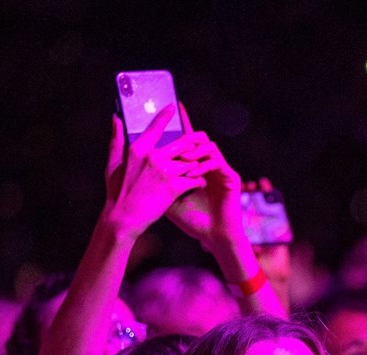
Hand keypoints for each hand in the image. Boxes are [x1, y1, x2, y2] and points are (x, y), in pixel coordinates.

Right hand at [101, 106, 206, 236]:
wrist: (123, 219)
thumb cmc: (117, 193)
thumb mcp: (112, 164)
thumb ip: (116, 140)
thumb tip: (116, 118)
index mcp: (138, 149)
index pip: (156, 127)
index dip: (166, 116)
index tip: (173, 108)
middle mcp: (153, 156)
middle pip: (182, 143)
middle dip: (194, 144)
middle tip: (201, 145)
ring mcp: (165, 171)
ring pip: (191, 161)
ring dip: (198, 164)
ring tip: (202, 167)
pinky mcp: (174, 187)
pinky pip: (195, 179)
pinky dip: (199, 180)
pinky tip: (200, 183)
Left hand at [166, 106, 244, 248]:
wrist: (212, 236)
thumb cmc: (191, 219)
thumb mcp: (168, 197)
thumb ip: (156, 180)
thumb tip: (135, 165)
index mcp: (193, 166)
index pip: (185, 140)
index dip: (181, 122)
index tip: (173, 106)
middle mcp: (207, 164)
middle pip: (198, 137)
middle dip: (187, 135)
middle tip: (177, 136)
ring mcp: (219, 170)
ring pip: (209, 145)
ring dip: (194, 151)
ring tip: (183, 160)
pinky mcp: (230, 177)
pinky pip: (217, 161)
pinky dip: (204, 164)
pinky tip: (193, 172)